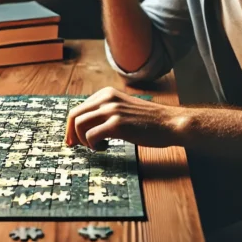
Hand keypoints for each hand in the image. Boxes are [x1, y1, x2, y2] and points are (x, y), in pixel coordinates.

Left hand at [64, 87, 183, 149]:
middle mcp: (107, 98)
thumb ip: (106, 112)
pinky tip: (105, 147)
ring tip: (98, 146)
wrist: (169, 123)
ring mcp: (112, 110)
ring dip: (83, 141)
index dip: (72, 127)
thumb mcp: (123, 108)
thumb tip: (83, 128)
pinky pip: (91, 136)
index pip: (78, 109)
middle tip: (76, 147)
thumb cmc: (148, 120)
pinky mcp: (117, 124)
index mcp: (107, 93)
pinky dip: (93, 146)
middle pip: (74, 116)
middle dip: (71, 134)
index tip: (73, 140)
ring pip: (79, 126)